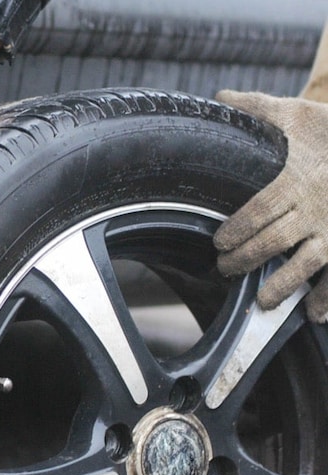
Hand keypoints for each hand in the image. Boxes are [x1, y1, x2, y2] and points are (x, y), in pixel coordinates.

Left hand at [214, 91, 327, 320]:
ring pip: (310, 261)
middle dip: (248, 258)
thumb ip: (258, 109)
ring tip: (264, 302)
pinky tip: (314, 315)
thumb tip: (220, 97)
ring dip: (285, 284)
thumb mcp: (297, 114)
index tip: (219, 242)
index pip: (261, 207)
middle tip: (225, 269)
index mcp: (298, 179)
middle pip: (276, 238)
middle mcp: (318, 205)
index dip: (238, 228)